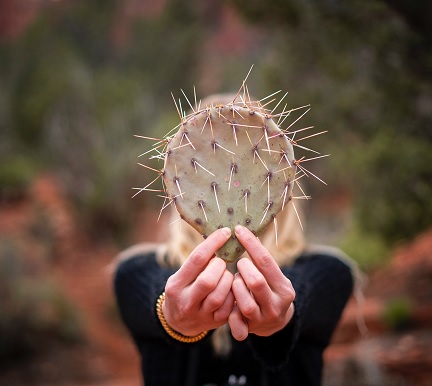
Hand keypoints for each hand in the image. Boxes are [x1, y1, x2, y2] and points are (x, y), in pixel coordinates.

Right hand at [163, 227, 234, 335]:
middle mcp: (186, 302)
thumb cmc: (183, 290)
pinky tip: (230, 288)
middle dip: (219, 267)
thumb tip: (220, 237)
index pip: (196, 259)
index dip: (213, 243)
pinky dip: (233, 294)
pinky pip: (229, 307)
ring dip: (227, 280)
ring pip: (220, 295)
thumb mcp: (181, 276)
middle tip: (221, 263)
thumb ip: (197, 263)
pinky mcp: (214, 323)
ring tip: (225, 276)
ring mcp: (200, 315)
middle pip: (208, 281)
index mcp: (176, 285)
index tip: (225, 232)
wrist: (178, 323)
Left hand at [229, 225, 295, 340]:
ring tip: (235, 281)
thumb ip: (261, 262)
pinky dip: (230, 314)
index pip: (266, 261)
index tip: (238, 230)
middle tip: (239, 263)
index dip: (250, 243)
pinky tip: (229, 302)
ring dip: (235, 288)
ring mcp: (264, 319)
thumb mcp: (272, 276)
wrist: (275, 322)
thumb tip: (242, 231)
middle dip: (243, 269)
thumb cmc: (269, 289)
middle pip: (256, 282)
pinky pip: (237, 324)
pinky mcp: (250, 330)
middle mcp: (277, 305)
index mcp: (284, 288)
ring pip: (245, 303)